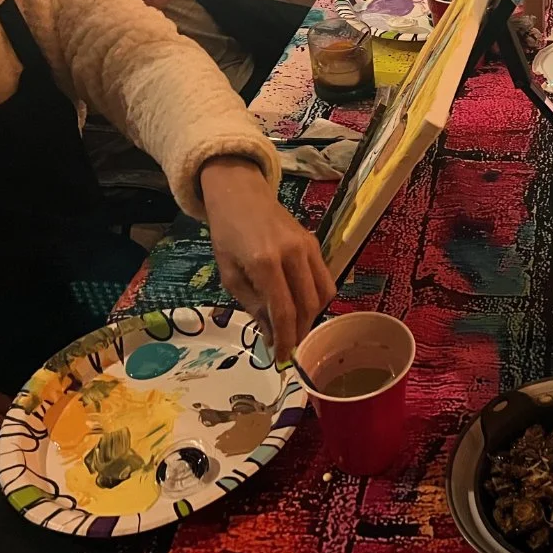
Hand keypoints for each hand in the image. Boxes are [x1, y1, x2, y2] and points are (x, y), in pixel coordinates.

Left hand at [201, 156, 335, 361]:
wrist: (240, 195)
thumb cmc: (227, 234)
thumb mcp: (230, 275)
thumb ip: (253, 306)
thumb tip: (272, 336)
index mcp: (264, 262)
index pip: (284, 311)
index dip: (286, 339)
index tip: (282, 357)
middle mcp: (292, 253)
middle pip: (309, 305)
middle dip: (301, 331)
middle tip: (290, 345)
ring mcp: (308, 246)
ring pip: (325, 293)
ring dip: (313, 315)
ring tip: (296, 326)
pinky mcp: (316, 242)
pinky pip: (325, 277)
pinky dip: (317, 297)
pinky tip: (302, 304)